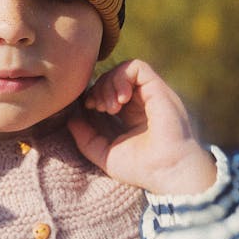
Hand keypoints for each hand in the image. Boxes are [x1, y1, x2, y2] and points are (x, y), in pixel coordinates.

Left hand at [68, 59, 216, 194]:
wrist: (167, 171)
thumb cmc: (140, 168)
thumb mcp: (103, 153)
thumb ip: (84, 136)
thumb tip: (71, 118)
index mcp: (132, 116)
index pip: (108, 93)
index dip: (94, 94)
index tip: (89, 108)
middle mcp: (143, 102)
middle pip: (113, 79)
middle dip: (98, 88)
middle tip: (98, 107)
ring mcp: (151, 94)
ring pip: (123, 70)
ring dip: (108, 84)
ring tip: (110, 107)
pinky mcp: (159, 89)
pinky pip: (136, 67)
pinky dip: (122, 77)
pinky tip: (120, 100)